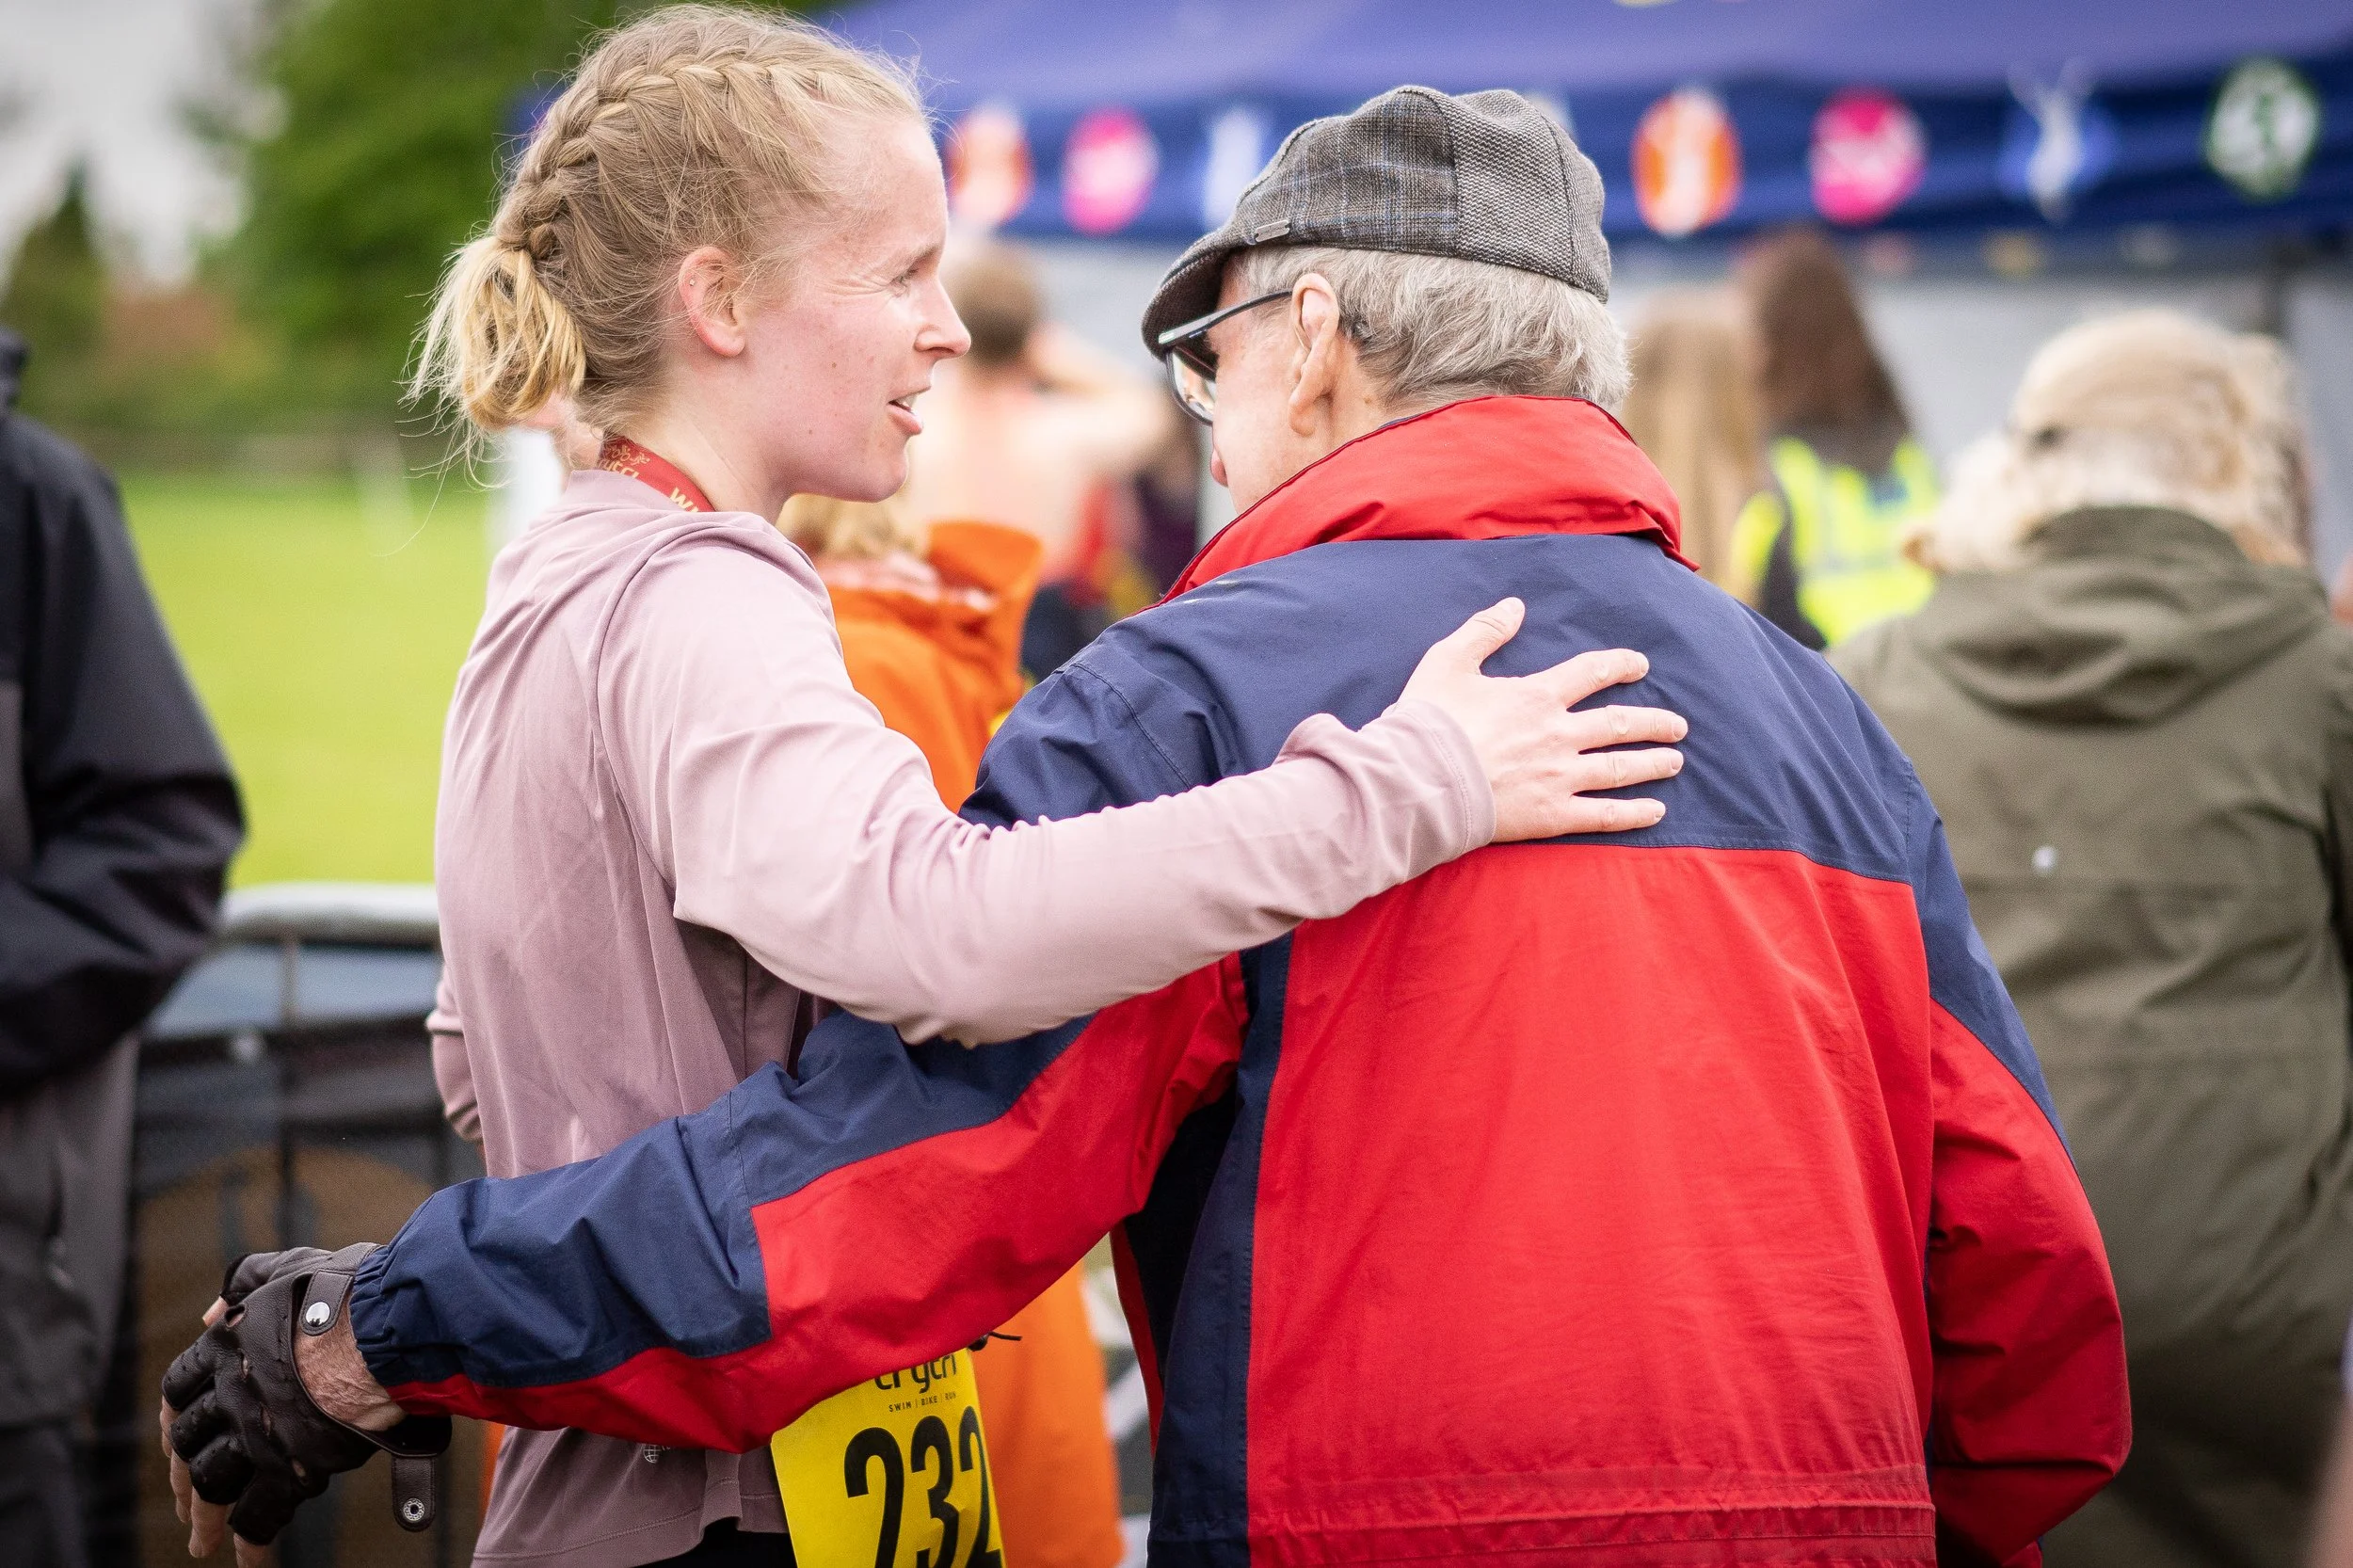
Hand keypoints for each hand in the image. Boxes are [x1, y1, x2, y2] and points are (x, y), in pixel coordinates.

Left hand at [162, 1246, 439, 1556]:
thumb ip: (246, 1282)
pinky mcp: (288, 1465)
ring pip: (212, 1483)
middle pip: (188, 1444)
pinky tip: (250, 1559)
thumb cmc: (348, 1292)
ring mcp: (255, 1432)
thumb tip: (211, 1309)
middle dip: (182, 1476)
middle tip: (184, 1499)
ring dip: (205, 1517)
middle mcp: (230, 1393)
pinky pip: (259, 1516)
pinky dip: (252, 1543)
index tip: (173, 1439)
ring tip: (202, 1540)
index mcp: (225, 1347)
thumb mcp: (287, 1270)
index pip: (177, 1390)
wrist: (386, 1326)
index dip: (173, 1418)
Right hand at [1400, 598, 1686, 841]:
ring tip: (1675, 761)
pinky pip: (1604, 814)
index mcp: (1537, 696)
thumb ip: (1485, 630)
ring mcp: (1560, 776)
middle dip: (1654, 723)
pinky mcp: (1552, 814)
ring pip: (1620, 767)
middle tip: (1678, 726)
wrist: (1419, 780)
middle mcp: (1558, 734)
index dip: (1620, 665)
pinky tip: (1656, 812)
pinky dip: (1634, 813)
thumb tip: (1515, 605)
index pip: (1591, 673)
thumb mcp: (1449, 661)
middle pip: (1619, 724)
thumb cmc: (1429, 721)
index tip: (1641, 666)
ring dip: (1652, 763)